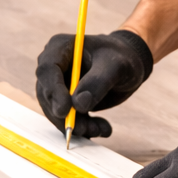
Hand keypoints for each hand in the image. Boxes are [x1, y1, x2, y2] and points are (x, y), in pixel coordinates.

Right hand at [36, 29, 152, 138]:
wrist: (130, 64)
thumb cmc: (122, 57)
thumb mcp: (116, 66)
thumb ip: (98, 82)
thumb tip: (78, 104)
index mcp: (60, 47)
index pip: (47, 70)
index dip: (53, 92)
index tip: (65, 111)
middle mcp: (54, 66)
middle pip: (48, 95)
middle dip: (66, 116)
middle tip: (87, 129)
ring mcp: (57, 84)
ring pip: (56, 111)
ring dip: (76, 125)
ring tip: (101, 130)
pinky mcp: (65, 100)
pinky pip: (67, 118)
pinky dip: (83, 127)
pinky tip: (102, 129)